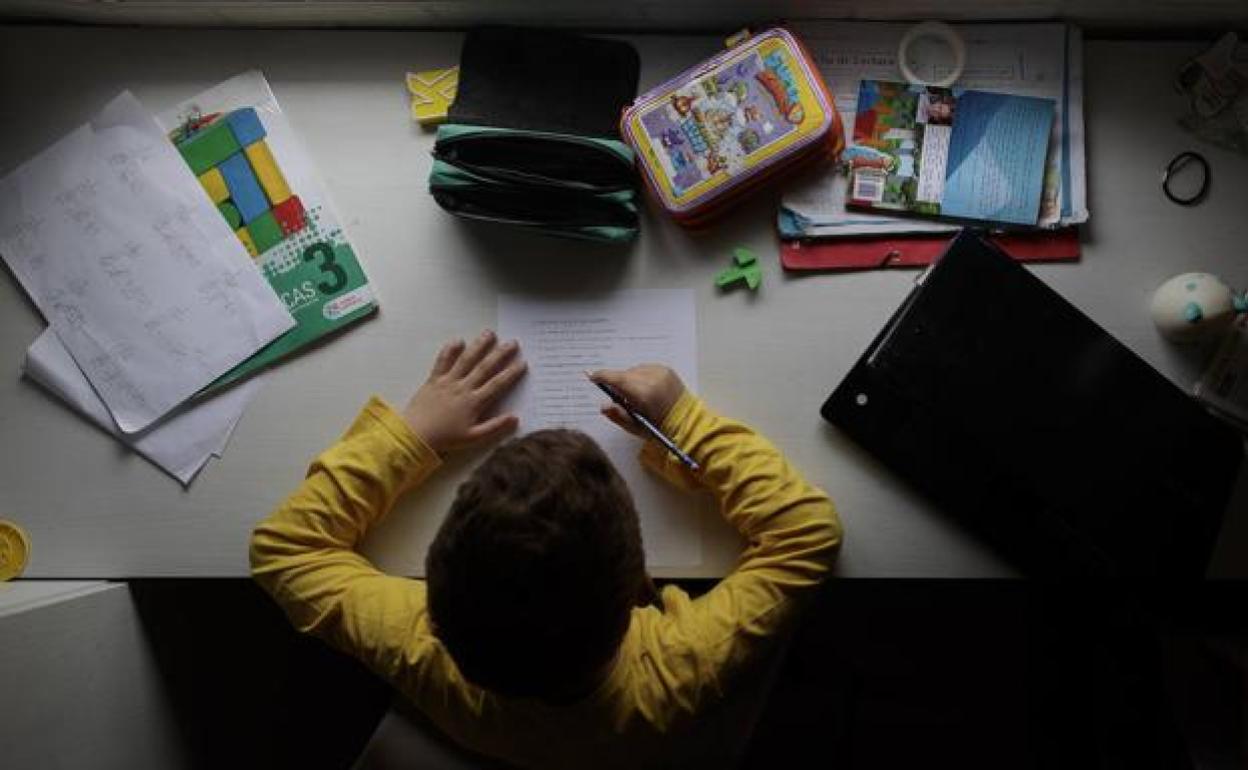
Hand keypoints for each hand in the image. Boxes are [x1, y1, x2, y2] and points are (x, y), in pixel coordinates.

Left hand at [402, 330, 526, 452]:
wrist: (416, 435)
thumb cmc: (445, 438)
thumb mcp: (473, 438)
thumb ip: (495, 427)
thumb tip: (515, 418)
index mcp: (474, 402)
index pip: (497, 384)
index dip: (511, 373)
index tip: (522, 363)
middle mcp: (463, 388)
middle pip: (485, 367)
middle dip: (500, 354)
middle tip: (512, 343)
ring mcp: (448, 382)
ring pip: (466, 360)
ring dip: (479, 346)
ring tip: (489, 334)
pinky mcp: (434, 380)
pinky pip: (442, 361)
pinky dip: (450, 350)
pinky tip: (458, 340)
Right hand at [590, 365, 686, 436]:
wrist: (686, 422)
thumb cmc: (659, 428)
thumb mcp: (635, 427)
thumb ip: (618, 415)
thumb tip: (603, 405)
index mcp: (643, 394)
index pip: (616, 379)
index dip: (602, 376)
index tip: (592, 377)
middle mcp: (652, 379)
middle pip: (624, 375)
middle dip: (618, 383)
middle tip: (621, 398)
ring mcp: (661, 372)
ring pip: (634, 371)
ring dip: (630, 379)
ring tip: (636, 395)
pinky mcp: (667, 370)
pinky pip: (646, 369)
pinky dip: (642, 376)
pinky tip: (646, 389)